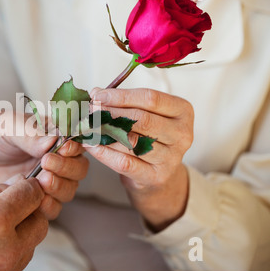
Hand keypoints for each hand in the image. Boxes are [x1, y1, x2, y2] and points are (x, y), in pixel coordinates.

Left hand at [0, 112, 88, 219]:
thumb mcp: (6, 125)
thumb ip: (29, 132)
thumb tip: (53, 141)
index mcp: (54, 136)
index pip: (77, 143)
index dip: (74, 148)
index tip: (62, 148)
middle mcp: (56, 160)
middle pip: (78, 169)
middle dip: (66, 168)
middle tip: (45, 164)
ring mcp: (46, 182)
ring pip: (68, 190)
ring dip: (59, 188)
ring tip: (40, 181)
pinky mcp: (34, 201)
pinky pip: (52, 209)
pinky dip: (48, 206)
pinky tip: (36, 200)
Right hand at [0, 177, 47, 270]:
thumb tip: (18, 184)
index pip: (32, 194)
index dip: (28, 184)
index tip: (19, 184)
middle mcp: (6, 249)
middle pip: (40, 220)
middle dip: (29, 207)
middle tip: (11, 200)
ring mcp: (5, 269)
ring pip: (33, 240)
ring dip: (23, 226)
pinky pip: (21, 256)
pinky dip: (15, 243)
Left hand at [87, 88, 193, 231]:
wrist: (157, 176)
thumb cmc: (148, 137)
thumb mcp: (145, 115)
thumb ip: (124, 103)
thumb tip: (96, 93)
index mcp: (183, 111)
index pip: (150, 98)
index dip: (121, 96)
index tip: (97, 95)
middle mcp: (182, 134)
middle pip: (142, 119)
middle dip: (111, 113)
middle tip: (89, 111)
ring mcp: (171, 158)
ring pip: (132, 141)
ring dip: (104, 132)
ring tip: (86, 126)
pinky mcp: (156, 176)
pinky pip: (125, 162)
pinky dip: (103, 152)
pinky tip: (90, 145)